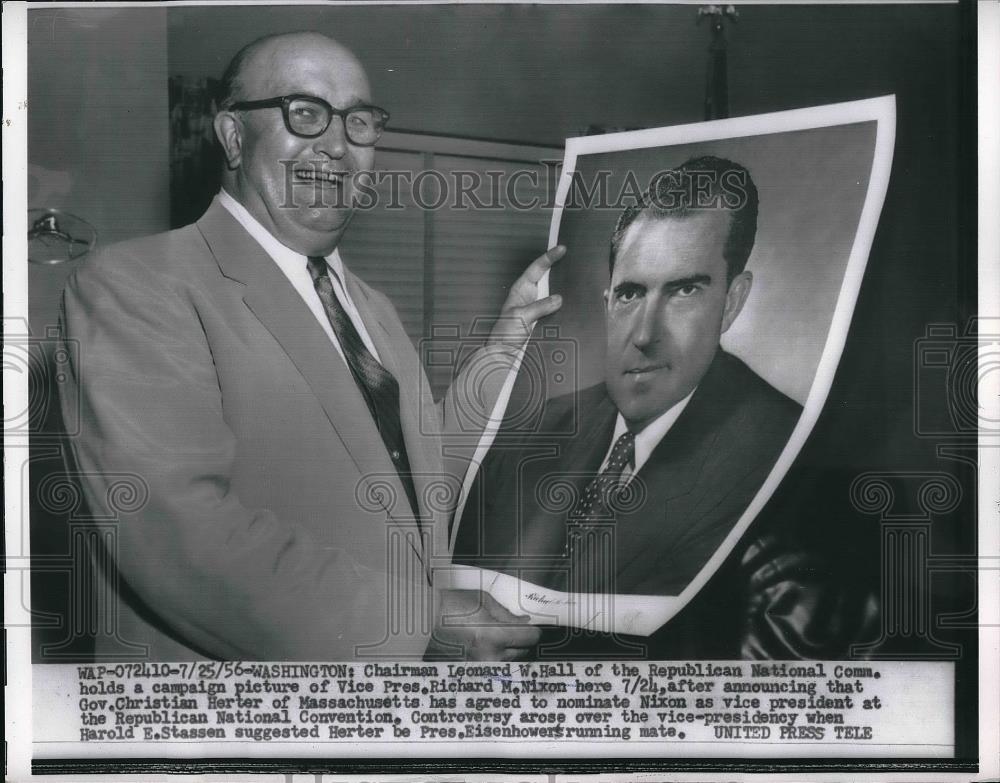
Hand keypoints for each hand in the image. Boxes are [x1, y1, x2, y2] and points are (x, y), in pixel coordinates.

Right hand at [425, 589, 540, 660]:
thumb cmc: (451, 604)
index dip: (533, 630)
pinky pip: (491, 666)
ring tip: (492, 635)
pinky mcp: (470, 671)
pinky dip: (492, 656)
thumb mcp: (484, 601)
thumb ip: (508, 615)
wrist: (423, 618)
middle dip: (520, 639)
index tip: (531, 627)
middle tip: (509, 628)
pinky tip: (482, 644)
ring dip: (507, 649)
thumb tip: (525, 623)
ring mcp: (479, 666)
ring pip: (508, 661)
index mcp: (494, 635)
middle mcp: (489, 655)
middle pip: (522, 652)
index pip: (530, 638)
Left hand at [488, 246, 565, 346]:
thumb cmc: (504, 334)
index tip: (562, 248)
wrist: (503, 354)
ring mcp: (536, 307)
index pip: (537, 268)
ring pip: (553, 293)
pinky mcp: (542, 320)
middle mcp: (529, 296)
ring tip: (578, 279)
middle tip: (574, 258)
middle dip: (560, 268)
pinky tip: (574, 305)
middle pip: (547, 277)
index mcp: (521, 289)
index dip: (549, 257)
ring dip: (564, 289)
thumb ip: (540, 307)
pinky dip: (565, 306)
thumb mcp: (521, 317)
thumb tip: (559, 299)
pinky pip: (556, 309)